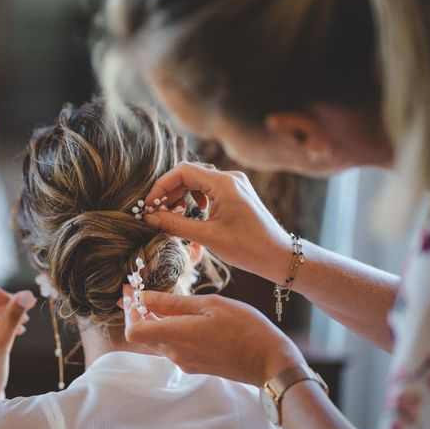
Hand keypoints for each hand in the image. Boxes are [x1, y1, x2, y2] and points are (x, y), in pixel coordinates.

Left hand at [123, 286, 304, 386]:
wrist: (270, 362)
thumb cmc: (245, 328)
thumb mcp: (210, 305)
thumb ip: (174, 304)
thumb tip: (144, 298)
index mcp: (176, 336)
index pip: (133, 331)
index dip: (128, 312)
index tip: (131, 293)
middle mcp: (176, 354)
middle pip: (144, 334)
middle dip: (139, 312)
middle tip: (140, 290)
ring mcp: (186, 362)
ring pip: (159, 339)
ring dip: (155, 320)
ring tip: (162, 299)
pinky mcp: (195, 365)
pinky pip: (174, 346)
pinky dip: (170, 330)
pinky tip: (182, 316)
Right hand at [144, 162, 292, 283]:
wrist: (280, 256)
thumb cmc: (248, 248)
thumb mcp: (207, 237)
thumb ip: (175, 224)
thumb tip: (149, 217)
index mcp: (224, 183)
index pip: (182, 171)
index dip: (161, 186)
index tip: (149, 206)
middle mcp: (230, 178)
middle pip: (189, 174)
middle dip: (169, 192)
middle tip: (156, 212)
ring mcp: (235, 184)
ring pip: (198, 181)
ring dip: (181, 195)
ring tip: (172, 214)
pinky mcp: (237, 193)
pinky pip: (209, 188)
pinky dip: (195, 198)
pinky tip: (191, 214)